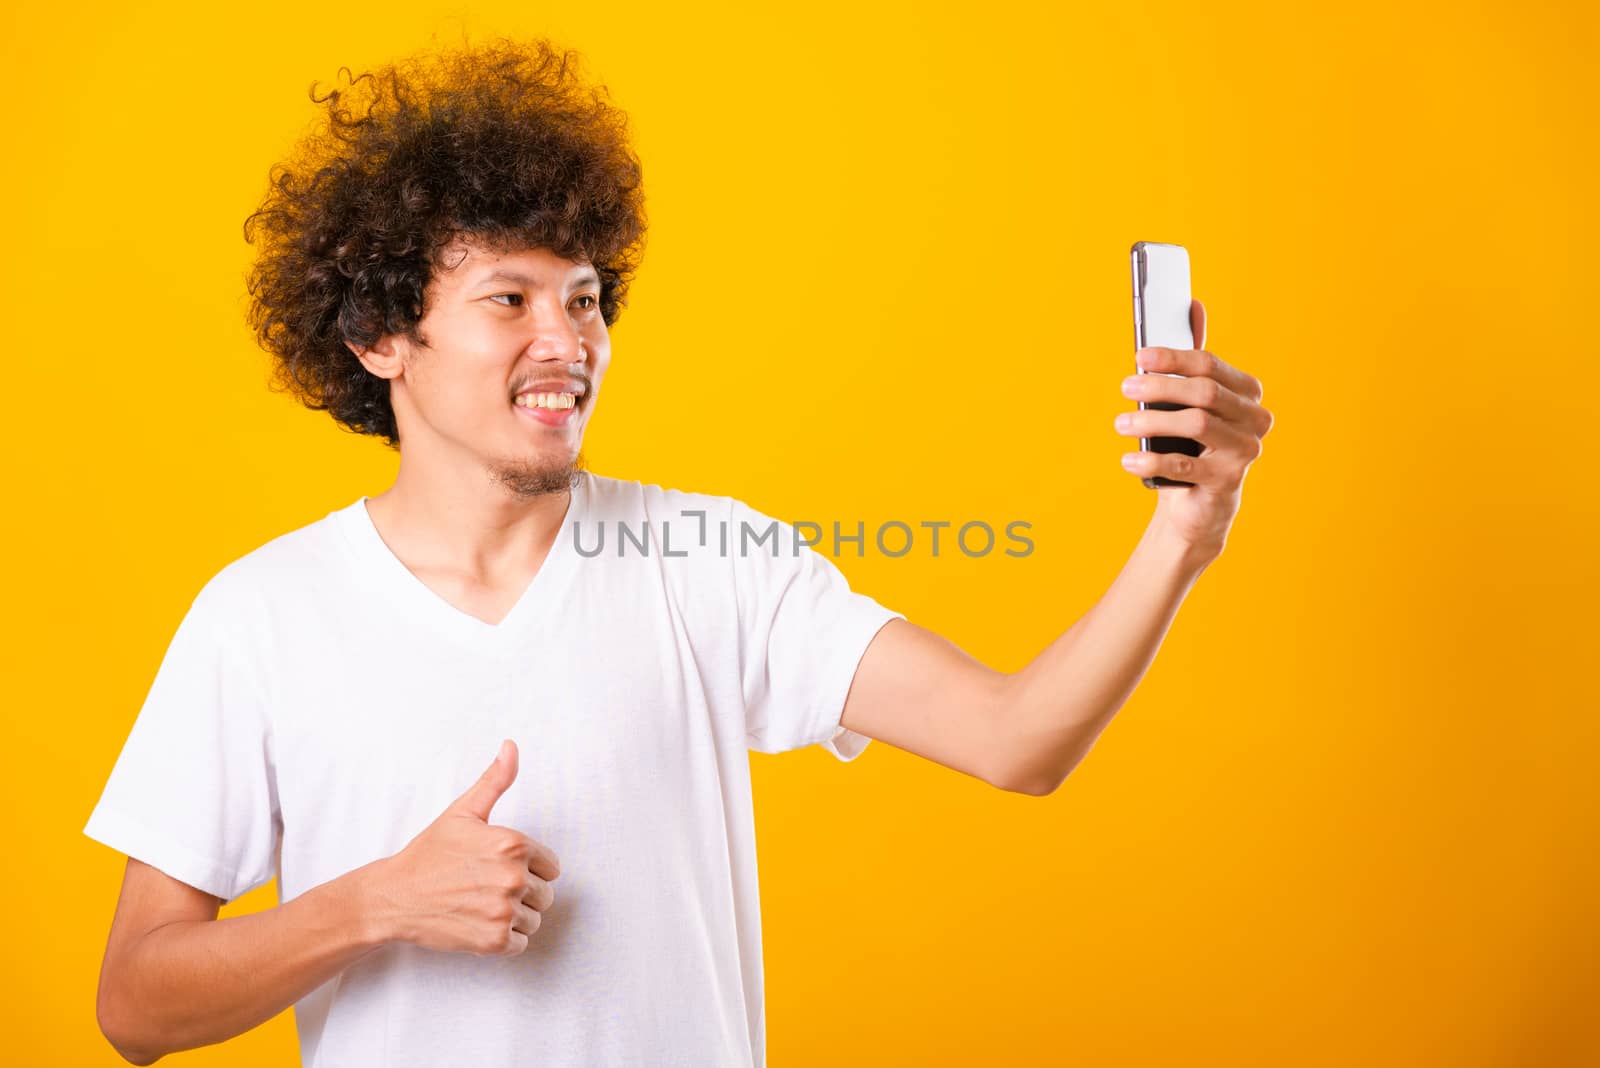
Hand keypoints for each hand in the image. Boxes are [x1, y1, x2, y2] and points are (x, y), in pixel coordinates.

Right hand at [370, 739, 560, 956]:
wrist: (394, 896)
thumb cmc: (429, 854)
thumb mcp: (464, 812)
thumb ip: (495, 780)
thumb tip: (511, 747)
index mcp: (513, 844)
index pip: (551, 866)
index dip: (528, 867)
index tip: (498, 868)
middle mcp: (513, 877)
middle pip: (545, 894)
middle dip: (522, 892)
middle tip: (486, 888)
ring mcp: (503, 911)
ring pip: (534, 919)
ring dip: (513, 916)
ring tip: (480, 905)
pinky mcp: (494, 940)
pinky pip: (521, 943)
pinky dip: (503, 939)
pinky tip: (478, 923)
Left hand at [1116, 298, 1273, 558]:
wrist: (1200, 502)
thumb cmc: (1192, 443)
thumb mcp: (1190, 400)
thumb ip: (1192, 358)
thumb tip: (1192, 304)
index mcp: (1246, 391)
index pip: (1210, 365)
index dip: (1173, 358)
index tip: (1139, 357)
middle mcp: (1254, 419)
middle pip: (1205, 392)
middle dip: (1160, 387)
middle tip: (1125, 387)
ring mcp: (1245, 451)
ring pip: (1196, 424)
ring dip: (1153, 421)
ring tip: (1121, 423)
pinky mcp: (1227, 481)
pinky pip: (1186, 466)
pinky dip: (1152, 460)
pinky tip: (1128, 459)